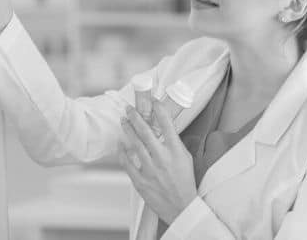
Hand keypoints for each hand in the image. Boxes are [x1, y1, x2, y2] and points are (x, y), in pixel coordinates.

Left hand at [119, 102, 196, 224]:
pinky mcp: (141, 181)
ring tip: (123, 120)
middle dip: (136, 116)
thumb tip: (164, 130)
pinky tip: (120, 144)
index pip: (167, 124)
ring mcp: (150, 170)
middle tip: (130, 108)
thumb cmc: (185, 182)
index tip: (153, 100)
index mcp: (176, 151)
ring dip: (128, 130)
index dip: (159, 109)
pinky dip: (122, 152)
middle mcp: (162, 158)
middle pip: (146, 131)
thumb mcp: (186, 158)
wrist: (182, 207)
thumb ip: (175, 144)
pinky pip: (128, 163)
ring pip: (134, 144)